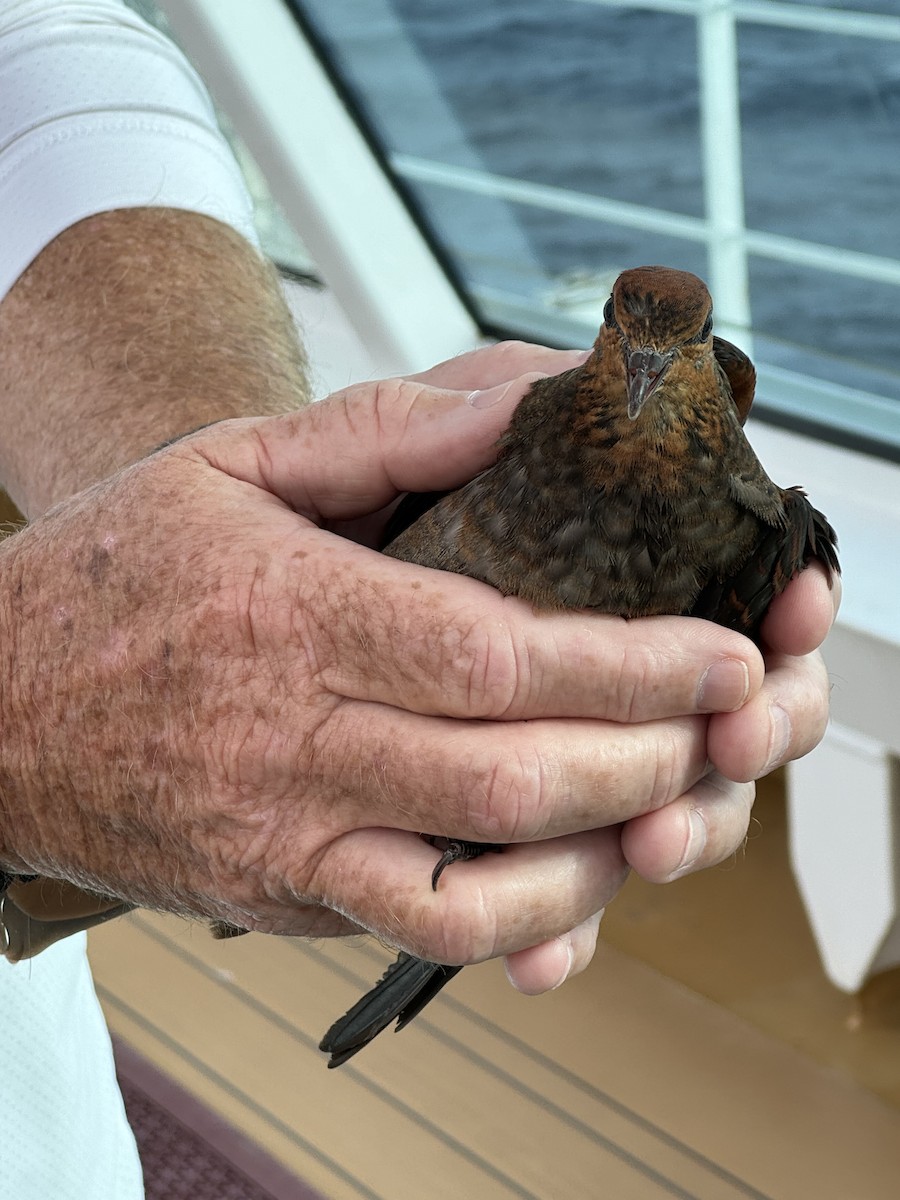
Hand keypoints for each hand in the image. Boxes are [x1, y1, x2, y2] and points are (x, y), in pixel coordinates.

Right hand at [0, 342, 820, 993]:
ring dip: (610, 851)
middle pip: (513, 772)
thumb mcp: (229, 459)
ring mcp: (285, 834)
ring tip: (682, 801)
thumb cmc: (110, 573)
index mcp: (292, 613)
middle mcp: (293, 738)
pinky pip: (417, 934)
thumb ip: (386, 426)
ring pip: (480, 880)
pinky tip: (579, 883)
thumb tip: (523, 403)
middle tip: (735, 724)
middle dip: (655, 754)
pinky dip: (521, 925)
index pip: (493, 655)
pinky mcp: (281, 893)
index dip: (628, 665)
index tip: (721, 653)